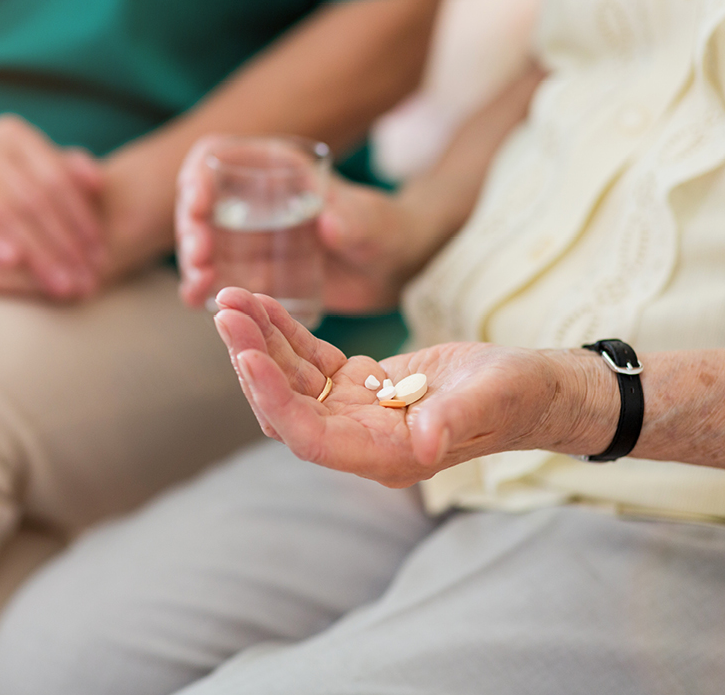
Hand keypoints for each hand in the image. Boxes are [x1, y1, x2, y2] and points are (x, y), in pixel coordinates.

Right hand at [0, 114, 105, 298]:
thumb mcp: (31, 186)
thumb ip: (66, 178)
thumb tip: (97, 182)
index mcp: (9, 136)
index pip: (54, 176)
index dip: (80, 216)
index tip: (100, 252)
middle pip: (30, 196)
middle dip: (62, 243)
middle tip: (86, 279)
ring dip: (33, 249)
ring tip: (58, 281)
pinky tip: (11, 261)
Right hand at [176, 135, 426, 312]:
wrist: (393, 268)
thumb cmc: (386, 231)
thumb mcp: (373, 223)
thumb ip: (355, 220)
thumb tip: (330, 224)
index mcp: (274, 168)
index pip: (217, 156)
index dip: (198, 176)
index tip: (199, 204)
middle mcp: (252, 199)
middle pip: (200, 203)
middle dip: (191, 227)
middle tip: (200, 255)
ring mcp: (248, 236)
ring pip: (202, 242)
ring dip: (192, 261)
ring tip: (198, 283)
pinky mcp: (251, 270)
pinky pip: (217, 276)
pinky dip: (202, 287)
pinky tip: (196, 300)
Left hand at [213, 287, 577, 487]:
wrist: (531, 388)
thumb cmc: (518, 396)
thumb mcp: (492, 398)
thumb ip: (455, 420)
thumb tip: (422, 442)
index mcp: (384, 455)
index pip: (310, 437)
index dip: (275, 399)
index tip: (245, 355)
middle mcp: (359, 440)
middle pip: (287, 406)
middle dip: (251, 359)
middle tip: (225, 311)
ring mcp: (354, 413)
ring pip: (290, 381)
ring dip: (258, 341)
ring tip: (230, 300)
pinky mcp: (357, 386)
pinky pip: (309, 361)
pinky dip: (284, 332)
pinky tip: (261, 303)